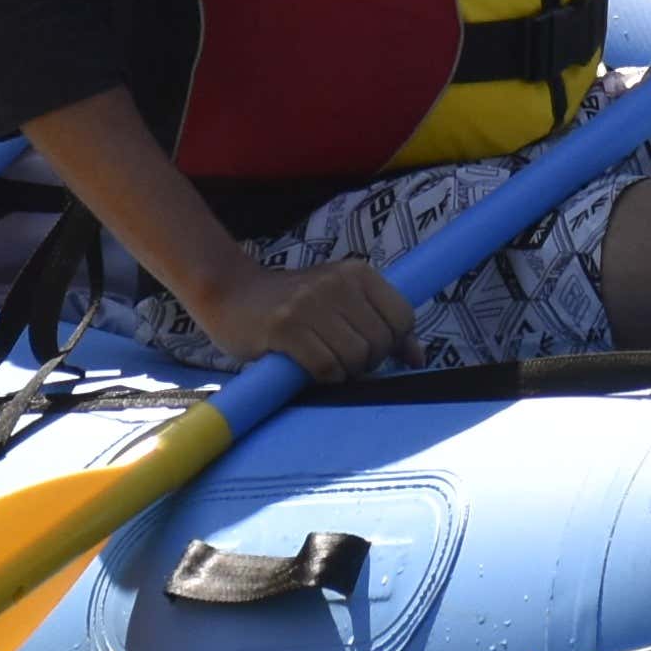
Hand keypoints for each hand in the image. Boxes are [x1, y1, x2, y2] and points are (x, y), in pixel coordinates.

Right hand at [192, 257, 411, 379]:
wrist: (231, 293)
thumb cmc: (293, 305)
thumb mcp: (342, 302)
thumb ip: (383, 325)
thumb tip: (419, 357)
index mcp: (358, 272)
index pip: (403, 318)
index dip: (392, 344)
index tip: (368, 347)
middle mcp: (337, 282)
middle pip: (380, 343)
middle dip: (367, 362)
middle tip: (342, 359)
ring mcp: (309, 303)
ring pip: (355, 357)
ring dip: (344, 372)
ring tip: (326, 362)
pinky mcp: (284, 327)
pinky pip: (325, 367)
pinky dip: (324, 378)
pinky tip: (311, 369)